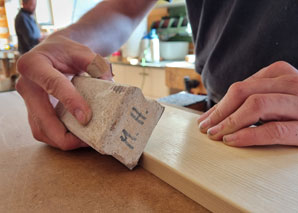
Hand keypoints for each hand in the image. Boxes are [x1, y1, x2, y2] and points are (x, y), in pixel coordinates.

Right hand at [16, 35, 111, 149]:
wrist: (53, 53)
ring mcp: (28, 102)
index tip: (86, 118)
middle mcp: (26, 85)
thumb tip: (110, 85)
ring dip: (62, 140)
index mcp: (34, 64)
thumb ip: (96, 64)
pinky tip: (77, 137)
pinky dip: (60, 138)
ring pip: (40, 130)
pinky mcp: (34, 112)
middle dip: (63, 135)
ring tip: (85, 141)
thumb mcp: (82, 51)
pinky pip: (44, 131)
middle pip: (41, 118)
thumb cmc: (66, 51)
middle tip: (87, 140)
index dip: (70, 101)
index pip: (53, 84)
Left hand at [198, 61, 297, 145]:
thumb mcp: (280, 94)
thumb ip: (257, 96)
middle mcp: (291, 83)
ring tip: (214, 134)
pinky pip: (274, 129)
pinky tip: (232, 141)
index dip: (219, 104)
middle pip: (244, 92)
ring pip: (256, 106)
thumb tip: (220, 111)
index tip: (206, 119)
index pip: (241, 87)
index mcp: (282, 74)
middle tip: (205, 128)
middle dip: (219, 112)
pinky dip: (248, 135)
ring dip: (229, 121)